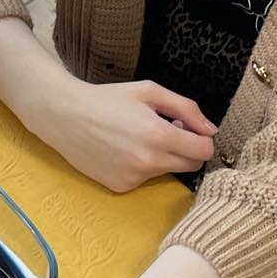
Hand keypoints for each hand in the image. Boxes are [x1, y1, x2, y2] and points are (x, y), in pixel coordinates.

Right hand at [31, 76, 216, 192]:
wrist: (66, 116)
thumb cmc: (107, 99)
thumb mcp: (150, 91)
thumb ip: (186, 108)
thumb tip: (211, 130)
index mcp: (159, 135)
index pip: (203, 151)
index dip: (202, 139)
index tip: (191, 131)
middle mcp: (148, 161)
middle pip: (192, 167)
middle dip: (187, 150)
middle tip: (168, 133)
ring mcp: (134, 177)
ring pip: (168, 172)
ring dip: (163, 157)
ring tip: (139, 138)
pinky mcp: (121, 186)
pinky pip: (145, 179)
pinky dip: (141, 166)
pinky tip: (123, 150)